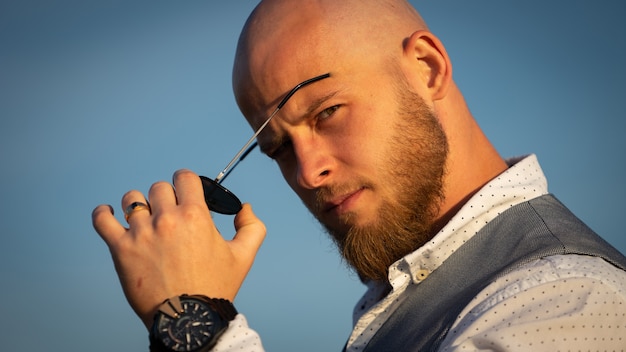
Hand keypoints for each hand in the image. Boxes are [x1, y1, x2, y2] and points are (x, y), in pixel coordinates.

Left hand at [92, 169, 265, 328]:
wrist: (188, 319)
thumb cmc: (215, 287)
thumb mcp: (244, 256)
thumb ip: (252, 227)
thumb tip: (244, 208)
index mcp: (196, 216)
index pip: (184, 177)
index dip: (185, 182)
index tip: (185, 193)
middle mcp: (167, 219)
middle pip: (159, 188)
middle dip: (166, 198)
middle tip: (169, 215)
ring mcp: (142, 233)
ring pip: (133, 199)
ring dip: (139, 205)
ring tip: (144, 218)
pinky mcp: (121, 249)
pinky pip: (102, 220)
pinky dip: (103, 213)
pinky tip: (109, 213)